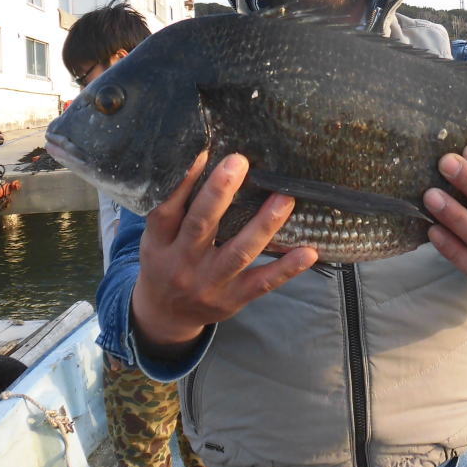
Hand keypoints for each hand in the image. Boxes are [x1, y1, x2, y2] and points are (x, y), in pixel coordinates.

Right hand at [131, 151, 317, 349]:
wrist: (165, 316)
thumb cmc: (165, 261)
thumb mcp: (158, 236)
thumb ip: (176, 206)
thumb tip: (206, 157)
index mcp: (159, 242)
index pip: (168, 208)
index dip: (183, 180)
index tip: (204, 150)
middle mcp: (182, 262)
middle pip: (201, 225)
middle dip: (219, 192)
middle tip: (239, 161)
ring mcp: (209, 283)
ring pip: (239, 252)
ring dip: (264, 224)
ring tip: (285, 198)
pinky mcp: (233, 298)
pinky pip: (262, 283)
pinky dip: (287, 269)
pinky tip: (309, 252)